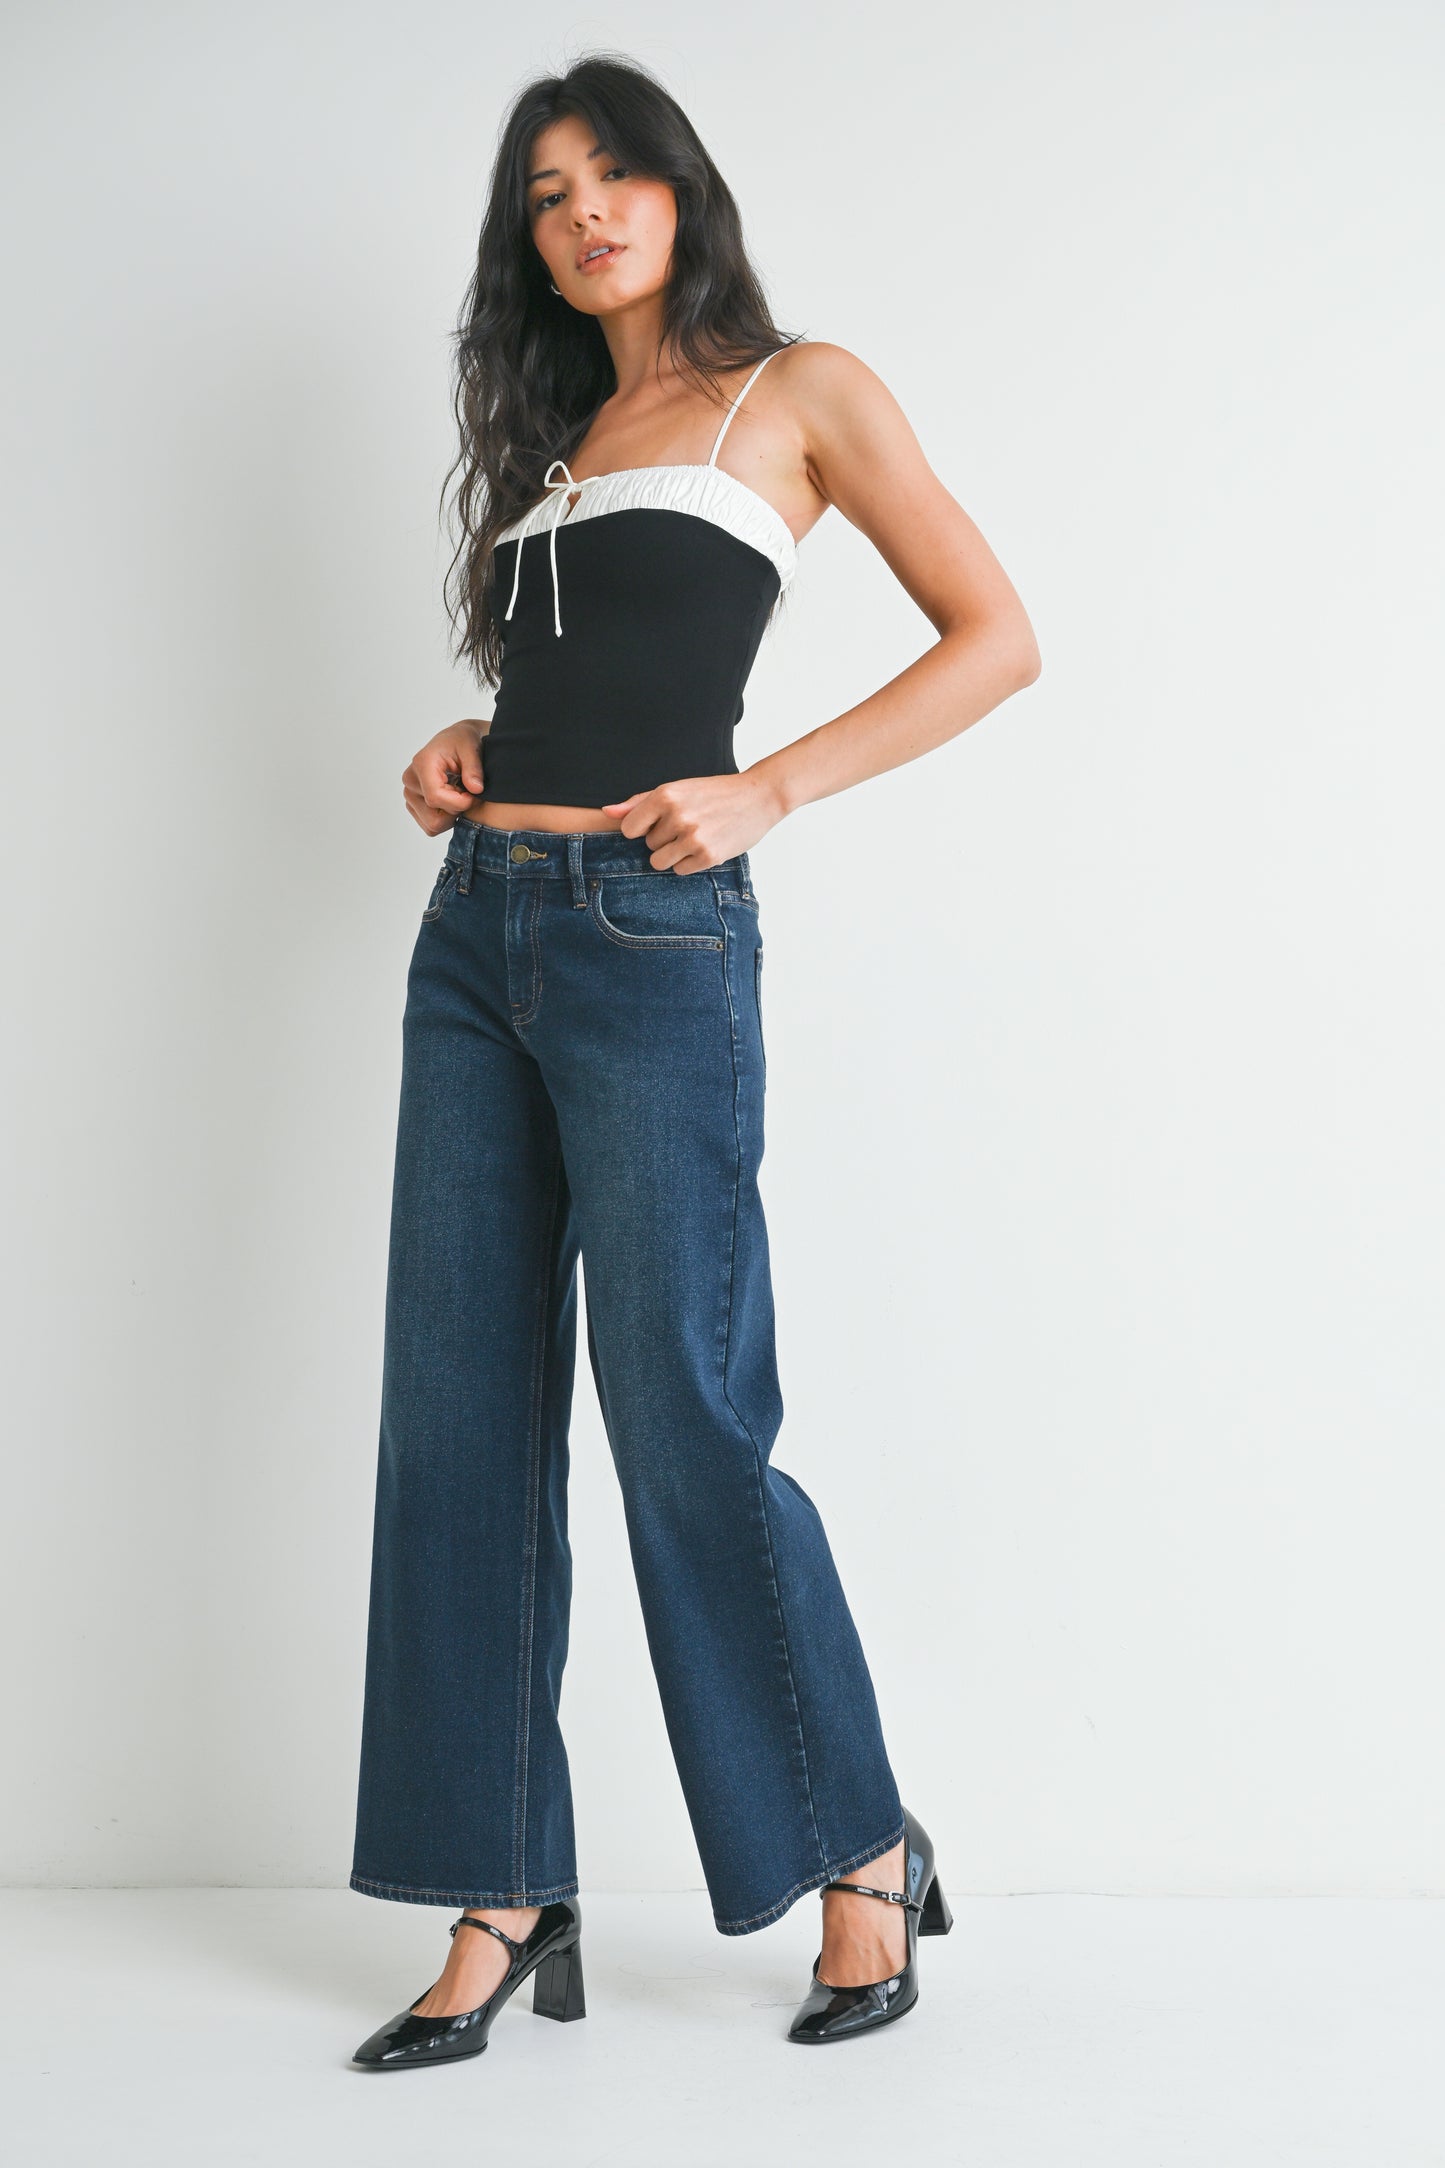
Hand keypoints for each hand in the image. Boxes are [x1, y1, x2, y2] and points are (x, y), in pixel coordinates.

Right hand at [403, 720, 487, 834]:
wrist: (455, 742)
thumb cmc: (462, 742)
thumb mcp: (472, 748)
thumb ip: (474, 769)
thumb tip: (476, 789)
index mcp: (422, 764)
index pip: (435, 798)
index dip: (460, 803)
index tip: (475, 795)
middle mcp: (410, 780)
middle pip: (434, 817)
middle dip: (457, 810)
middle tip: (469, 794)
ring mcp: (410, 794)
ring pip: (432, 825)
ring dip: (452, 816)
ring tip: (460, 795)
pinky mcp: (413, 805)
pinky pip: (431, 826)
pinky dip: (446, 819)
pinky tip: (453, 801)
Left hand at [601, 769, 786, 874]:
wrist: (758, 797)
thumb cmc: (714, 792)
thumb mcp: (677, 789)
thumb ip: (640, 802)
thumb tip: (607, 813)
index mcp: (665, 795)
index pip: (629, 828)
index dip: (642, 828)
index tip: (659, 822)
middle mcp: (677, 816)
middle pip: (647, 845)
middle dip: (663, 839)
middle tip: (688, 824)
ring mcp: (693, 838)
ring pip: (659, 862)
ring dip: (673, 854)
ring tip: (693, 837)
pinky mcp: (708, 856)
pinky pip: (680, 870)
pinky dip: (690, 862)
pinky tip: (705, 846)